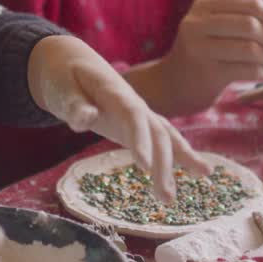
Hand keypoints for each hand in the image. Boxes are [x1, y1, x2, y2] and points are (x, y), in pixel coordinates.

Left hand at [29, 36, 211, 201]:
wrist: (73, 63)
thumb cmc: (64, 77)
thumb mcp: (61, 87)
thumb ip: (73, 103)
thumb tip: (86, 119)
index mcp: (115, 93)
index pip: (133, 118)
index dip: (141, 141)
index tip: (144, 167)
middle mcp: (135, 104)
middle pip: (156, 133)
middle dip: (163, 165)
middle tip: (165, 198)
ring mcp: (140, 113)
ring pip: (165, 138)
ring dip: (175, 166)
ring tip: (175, 198)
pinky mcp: (139, 124)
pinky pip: (163, 140)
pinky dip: (181, 156)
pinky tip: (201, 172)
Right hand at [138, 0, 262, 115]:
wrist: (173, 85)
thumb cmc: (207, 55)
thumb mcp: (227, 32)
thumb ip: (260, 23)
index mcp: (205, 6)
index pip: (252, 4)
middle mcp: (197, 23)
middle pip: (252, 24)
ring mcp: (198, 47)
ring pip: (251, 48)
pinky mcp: (204, 72)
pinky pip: (246, 69)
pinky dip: (262, 71)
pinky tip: (260, 72)